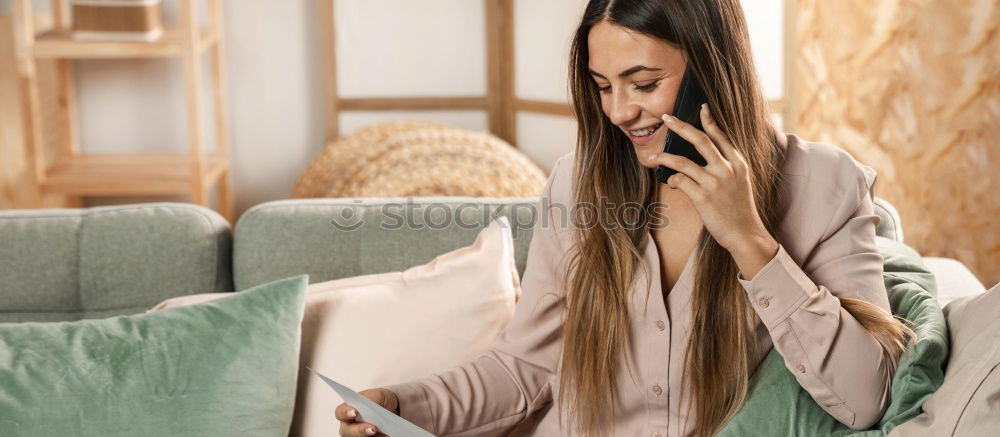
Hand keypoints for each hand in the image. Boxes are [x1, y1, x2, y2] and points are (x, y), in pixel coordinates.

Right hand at [335, 388, 399, 435]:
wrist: (390, 408)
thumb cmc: (378, 400)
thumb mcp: (377, 395)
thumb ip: (371, 399)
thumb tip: (371, 406)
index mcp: (346, 410)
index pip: (340, 412)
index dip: (346, 413)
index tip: (355, 412)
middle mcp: (348, 425)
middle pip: (348, 431)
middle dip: (361, 430)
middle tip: (373, 428)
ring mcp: (357, 435)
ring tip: (386, 434)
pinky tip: (388, 436)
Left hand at [645, 104, 773, 253]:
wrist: (745, 233)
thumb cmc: (739, 209)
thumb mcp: (740, 182)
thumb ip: (726, 167)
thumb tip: (704, 157)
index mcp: (738, 163)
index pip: (721, 136)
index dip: (709, 121)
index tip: (701, 107)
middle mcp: (727, 169)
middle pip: (700, 141)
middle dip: (681, 126)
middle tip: (666, 118)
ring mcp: (714, 183)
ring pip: (683, 161)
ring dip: (665, 157)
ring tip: (653, 156)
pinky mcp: (703, 197)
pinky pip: (679, 181)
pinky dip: (672, 180)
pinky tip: (672, 183)